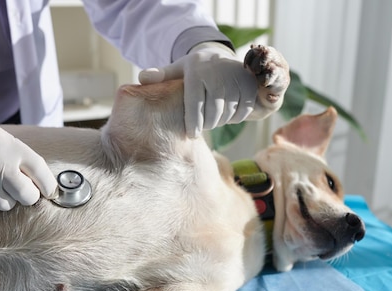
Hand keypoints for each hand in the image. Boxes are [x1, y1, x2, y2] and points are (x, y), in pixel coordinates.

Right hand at [0, 92, 56, 218]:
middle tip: (16, 191)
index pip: (41, 172)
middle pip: (27, 196)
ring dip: (0, 200)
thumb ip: (17, 159)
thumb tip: (39, 187)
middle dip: (25, 197)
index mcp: (9, 145)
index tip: (50, 193)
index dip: (49, 186)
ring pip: (4, 206)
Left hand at [138, 42, 258, 137]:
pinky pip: (243, 113)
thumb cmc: (193, 70)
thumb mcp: (176, 70)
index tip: (192, 135)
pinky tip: (228, 111)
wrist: (220, 55)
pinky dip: (235, 117)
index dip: (193, 124)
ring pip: (228, 115)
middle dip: (207, 124)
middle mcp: (218, 74)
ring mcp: (236, 80)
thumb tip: (141, 79)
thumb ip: (160, 76)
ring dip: (221, 121)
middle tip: (203, 125)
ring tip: (214, 116)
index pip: (194, 105)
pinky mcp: (250, 86)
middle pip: (213, 114)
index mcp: (196, 71)